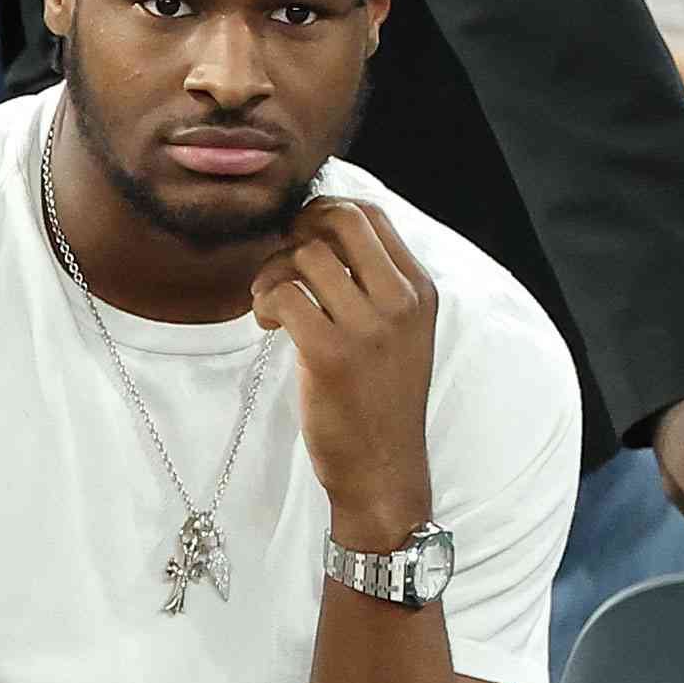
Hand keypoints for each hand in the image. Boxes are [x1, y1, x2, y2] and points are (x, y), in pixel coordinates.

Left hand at [251, 198, 438, 548]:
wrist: (383, 470)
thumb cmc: (378, 399)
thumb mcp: (397, 333)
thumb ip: (373, 284)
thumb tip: (320, 230)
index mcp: (419, 290)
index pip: (371, 214)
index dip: (324, 213)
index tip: (301, 239)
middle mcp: (401, 302)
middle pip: (338, 220)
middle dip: (297, 231)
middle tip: (282, 265)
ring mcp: (369, 327)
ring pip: (304, 256)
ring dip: (272, 273)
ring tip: (270, 305)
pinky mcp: (331, 354)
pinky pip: (284, 295)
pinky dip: (264, 303)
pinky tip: (268, 326)